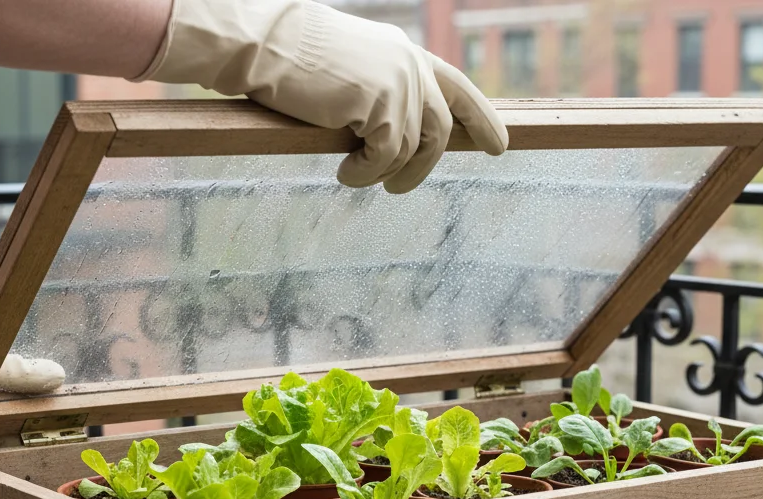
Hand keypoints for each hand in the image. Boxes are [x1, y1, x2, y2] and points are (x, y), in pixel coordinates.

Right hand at [137, 0, 506, 191]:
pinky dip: (366, 173)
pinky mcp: (381, 104)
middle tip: (397, 190)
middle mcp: (410, 65)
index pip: (457, 87)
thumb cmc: (290, 59)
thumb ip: (380, 90)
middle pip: (440, 129)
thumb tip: (393, 133)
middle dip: (423, 167)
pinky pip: (386, 157)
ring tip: (355, 175)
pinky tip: (344, 172)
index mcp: (405, 53)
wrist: (263, 44)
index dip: (481, 118)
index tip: (499, 145)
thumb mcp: (349, 69)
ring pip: (412, 149)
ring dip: (385, 173)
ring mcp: (399, 83)